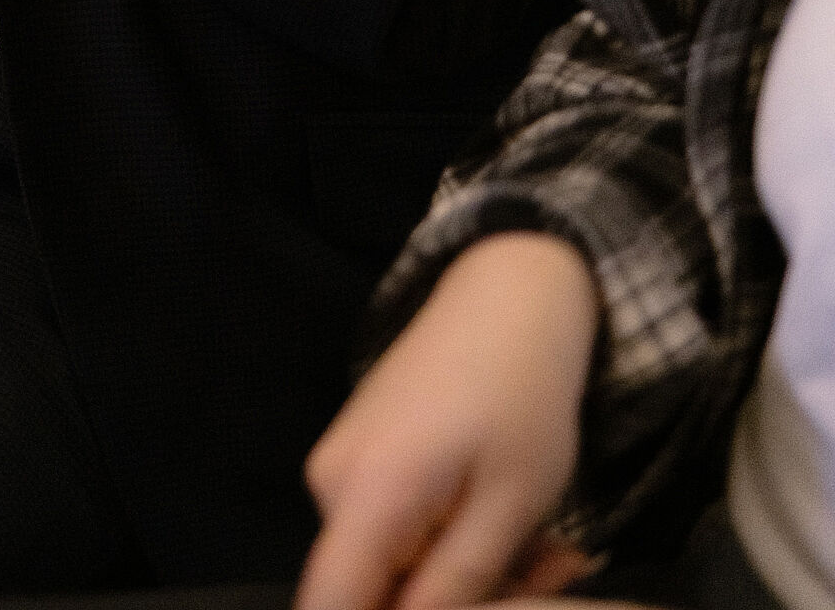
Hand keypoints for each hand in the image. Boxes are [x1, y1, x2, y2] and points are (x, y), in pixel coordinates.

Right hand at [297, 234, 599, 609]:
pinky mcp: (359, 456)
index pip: (326, 605)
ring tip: (547, 555)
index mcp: (364, 494)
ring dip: (462, 577)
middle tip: (547, 579)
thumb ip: (455, 585)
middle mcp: (329, 483)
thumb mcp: (510, 504)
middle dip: (451, 607)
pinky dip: (450, 543)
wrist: (506, 297)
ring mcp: (340, 465)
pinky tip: (512, 525)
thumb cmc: (521, 397)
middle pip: (368, 591)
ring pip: (390, 566)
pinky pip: (393, 531)